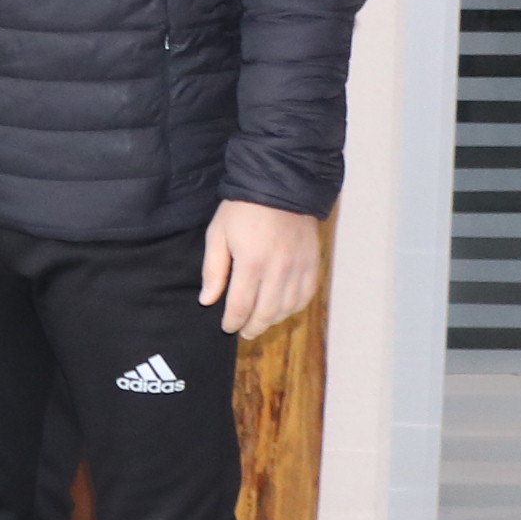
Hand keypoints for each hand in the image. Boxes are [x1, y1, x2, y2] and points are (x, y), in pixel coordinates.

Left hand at [202, 198, 323, 338]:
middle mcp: (279, 270)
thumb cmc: (243, 209)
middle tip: (243, 332)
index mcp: (251, 263)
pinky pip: (306, 295)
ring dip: (273, 320)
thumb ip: (213, 270)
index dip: (233, 321)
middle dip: (252, 327)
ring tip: (260, 322)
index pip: (241, 305)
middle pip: (266, 312)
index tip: (226, 327)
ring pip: (288, 308)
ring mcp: (299, 268)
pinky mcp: (313, 263)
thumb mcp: (217, 234)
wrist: (281, 187)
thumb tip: (208, 300)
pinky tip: (282, 309)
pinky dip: (294, 307)